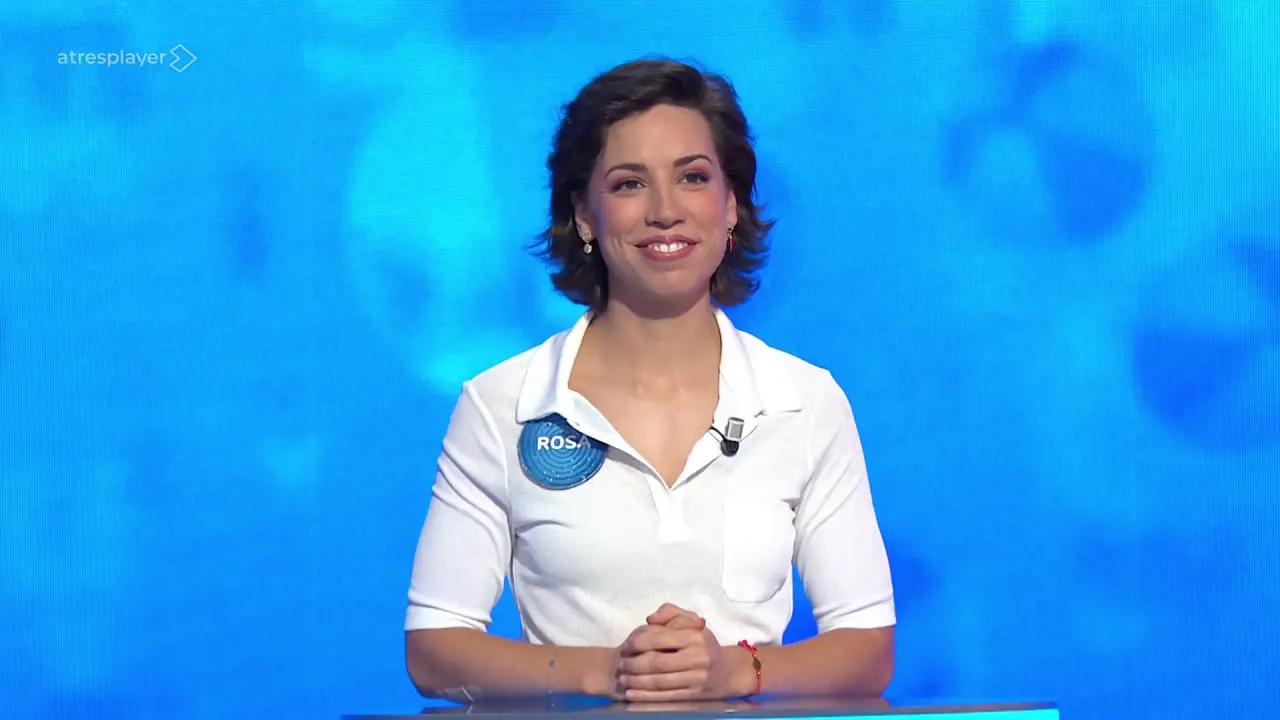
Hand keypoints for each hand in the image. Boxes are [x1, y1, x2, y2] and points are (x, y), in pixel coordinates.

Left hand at [616, 604, 745, 701]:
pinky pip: (665, 697)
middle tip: (620, 666)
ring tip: (622, 679)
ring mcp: (696, 679)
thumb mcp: (691, 621)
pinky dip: (646, 697)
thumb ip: (670, 612)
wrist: (726, 672)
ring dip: (636, 682)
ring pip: (659, 682)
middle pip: (656, 663)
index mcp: (695, 636)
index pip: (659, 639)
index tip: (625, 646)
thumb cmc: (703, 643)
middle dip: (633, 665)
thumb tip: (650, 619)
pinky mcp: (693, 696)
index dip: (637, 643)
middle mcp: (698, 657)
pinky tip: (632, 694)